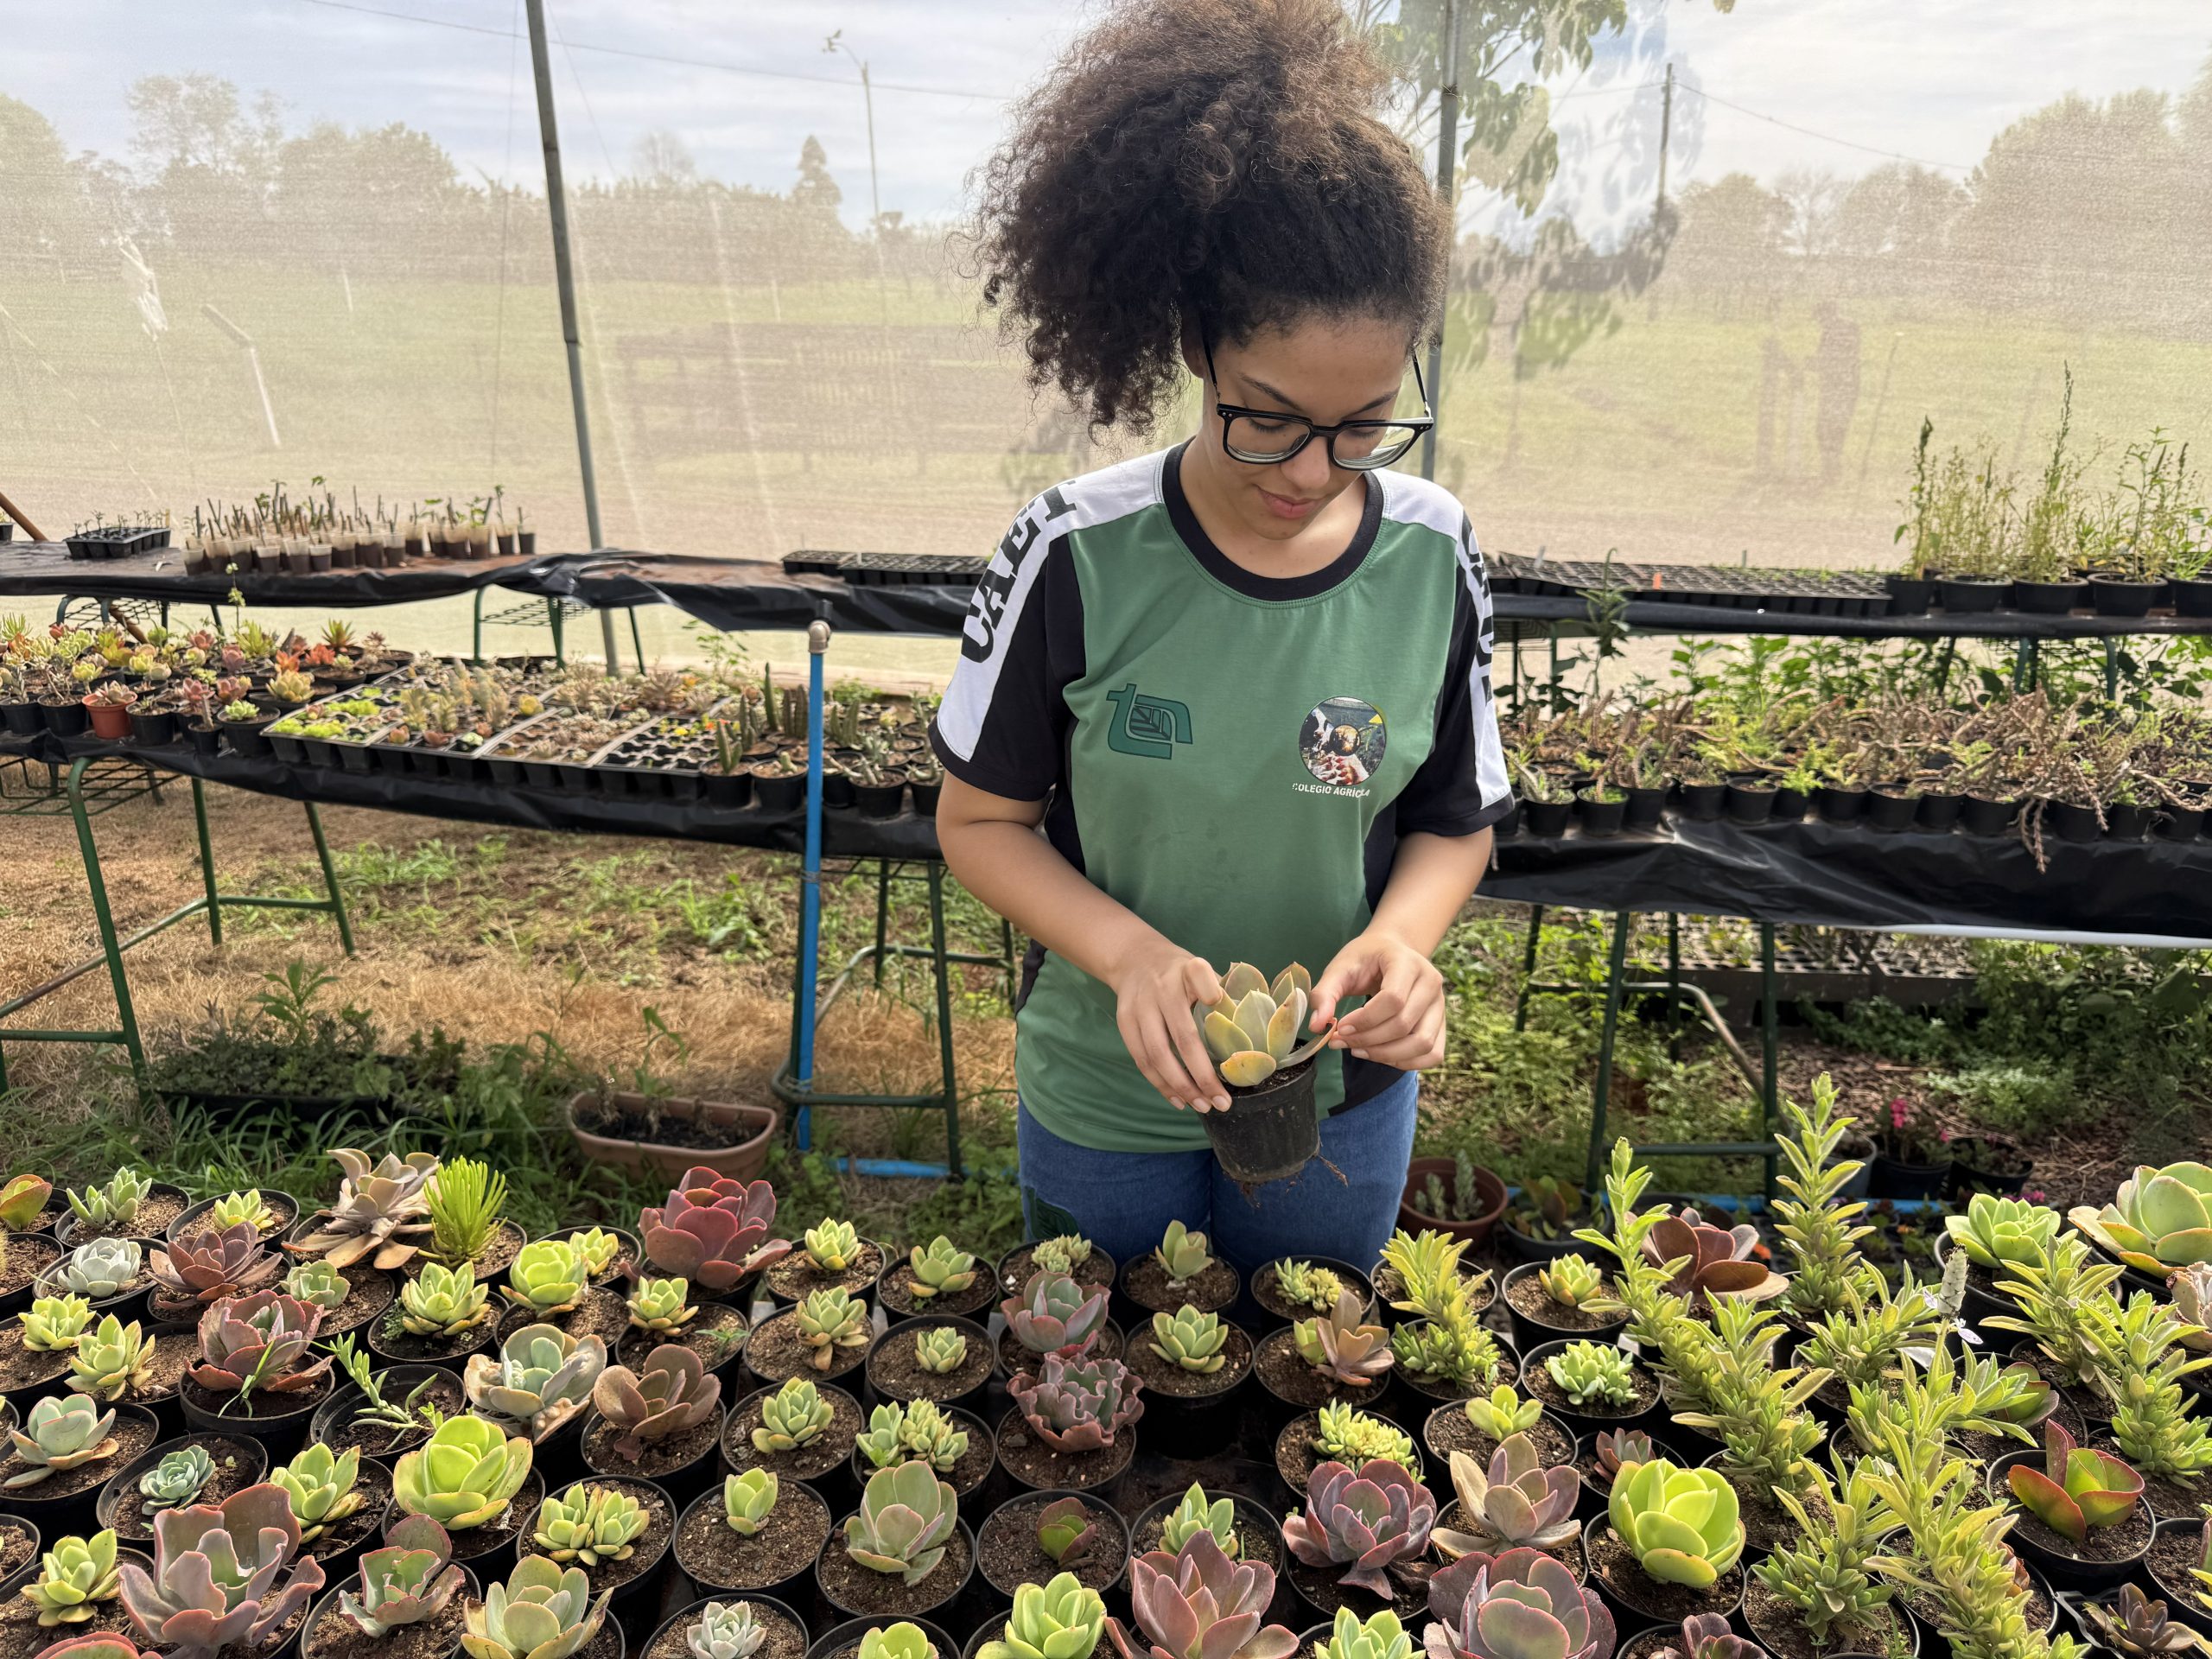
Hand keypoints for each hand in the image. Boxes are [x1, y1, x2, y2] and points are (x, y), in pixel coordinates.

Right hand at [1103, 935, 1228, 1112]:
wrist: (1135, 959)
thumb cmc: (1180, 973)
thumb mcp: (1202, 970)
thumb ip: (1223, 993)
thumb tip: (1256, 1032)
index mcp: (1188, 970)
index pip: (1198, 975)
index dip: (1208, 989)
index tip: (1217, 1001)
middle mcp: (1163, 988)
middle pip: (1182, 1036)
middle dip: (1202, 1074)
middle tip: (1222, 1101)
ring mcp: (1140, 1006)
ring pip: (1157, 1054)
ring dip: (1181, 1086)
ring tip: (1202, 1106)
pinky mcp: (1125, 1021)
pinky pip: (1142, 1059)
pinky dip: (1160, 1083)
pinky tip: (1178, 1099)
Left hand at [1310, 930, 1447, 1069]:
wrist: (1391, 952)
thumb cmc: (1365, 959)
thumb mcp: (1340, 968)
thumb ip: (1325, 993)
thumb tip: (1316, 1026)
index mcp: (1408, 962)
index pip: (1393, 999)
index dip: (1364, 1020)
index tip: (1339, 1027)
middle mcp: (1431, 983)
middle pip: (1405, 1024)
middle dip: (1368, 1040)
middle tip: (1341, 1041)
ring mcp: (1440, 1005)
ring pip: (1422, 1044)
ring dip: (1386, 1055)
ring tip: (1358, 1050)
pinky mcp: (1441, 1024)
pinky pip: (1432, 1054)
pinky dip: (1406, 1062)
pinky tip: (1380, 1054)